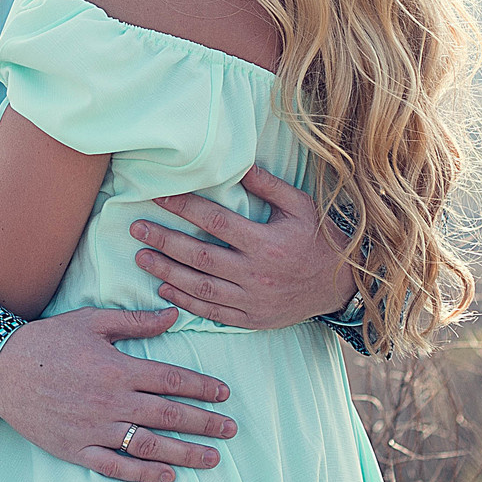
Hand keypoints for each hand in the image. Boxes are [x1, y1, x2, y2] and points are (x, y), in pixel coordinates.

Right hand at [0, 308, 234, 481]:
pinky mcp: (77, 449)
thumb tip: (173, 315)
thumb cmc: (47, 342)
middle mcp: (111, 402)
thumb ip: (134, 322)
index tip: (224, 394)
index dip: (202, 387)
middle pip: (168, 415)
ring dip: (185, 454)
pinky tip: (168, 477)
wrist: (1, 370)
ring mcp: (94, 429)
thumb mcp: (91, 322)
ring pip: (149, 446)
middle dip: (204, 423)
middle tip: (231, 430)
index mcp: (117, 368)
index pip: (171, 380)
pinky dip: (143, 474)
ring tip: (212, 458)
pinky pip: (116, 466)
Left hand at [131, 166, 355, 330]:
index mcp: (267, 242)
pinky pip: (213, 312)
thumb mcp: (301, 205)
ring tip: (141, 258)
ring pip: (201, 287)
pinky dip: (186, 301)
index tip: (159, 197)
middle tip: (137, 229)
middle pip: (200, 256)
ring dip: (167, 272)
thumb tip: (238, 163)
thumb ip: (268, 185)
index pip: (216, 222)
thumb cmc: (321, 238)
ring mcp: (254, 300)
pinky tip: (165, 289)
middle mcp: (257, 274)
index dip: (185, 208)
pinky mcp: (253, 318)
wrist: (344, 284)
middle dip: (165, 242)